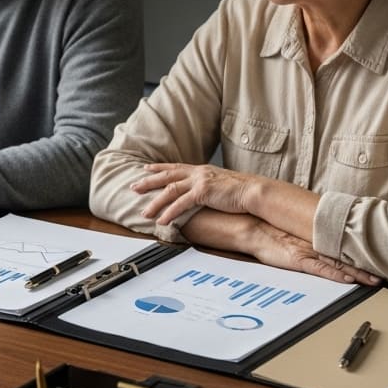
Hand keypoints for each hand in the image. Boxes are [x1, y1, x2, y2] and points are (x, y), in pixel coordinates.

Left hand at [132, 163, 261, 224]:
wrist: (254, 191)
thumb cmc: (240, 191)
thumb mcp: (220, 184)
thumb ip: (207, 185)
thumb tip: (201, 192)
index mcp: (201, 170)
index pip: (175, 167)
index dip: (159, 168)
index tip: (146, 169)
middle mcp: (198, 173)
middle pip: (167, 176)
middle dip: (148, 181)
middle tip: (134, 187)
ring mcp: (200, 181)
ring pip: (170, 190)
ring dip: (155, 202)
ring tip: (145, 212)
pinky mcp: (203, 192)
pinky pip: (181, 203)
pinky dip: (169, 212)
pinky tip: (162, 220)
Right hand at [242, 218, 380, 285]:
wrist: (254, 228)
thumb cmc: (275, 231)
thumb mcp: (300, 232)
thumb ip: (317, 237)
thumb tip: (333, 240)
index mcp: (320, 236)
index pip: (347, 244)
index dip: (365, 251)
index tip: (384, 256)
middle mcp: (318, 243)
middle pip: (348, 254)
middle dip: (368, 263)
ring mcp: (309, 251)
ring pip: (338, 263)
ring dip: (358, 272)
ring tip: (375, 280)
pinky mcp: (298, 259)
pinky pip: (320, 269)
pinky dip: (335, 274)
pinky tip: (348, 279)